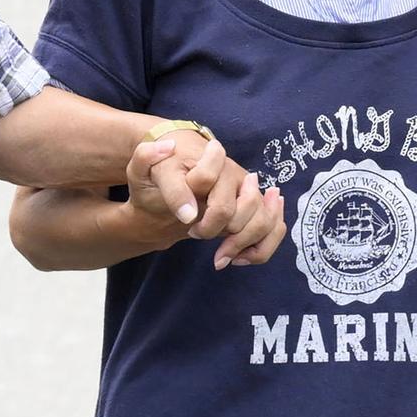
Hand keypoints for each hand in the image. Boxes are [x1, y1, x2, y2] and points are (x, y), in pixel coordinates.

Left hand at [126, 136, 286, 268]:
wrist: (174, 172)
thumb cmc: (158, 174)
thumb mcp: (141, 168)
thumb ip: (146, 160)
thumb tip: (186, 207)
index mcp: (206, 158)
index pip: (207, 180)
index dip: (198, 209)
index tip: (187, 222)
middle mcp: (233, 172)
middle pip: (243, 206)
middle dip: (217, 228)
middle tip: (193, 234)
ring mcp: (249, 189)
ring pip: (265, 220)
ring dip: (242, 243)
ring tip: (219, 256)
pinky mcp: (257, 205)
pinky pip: (275, 228)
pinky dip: (260, 249)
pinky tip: (237, 258)